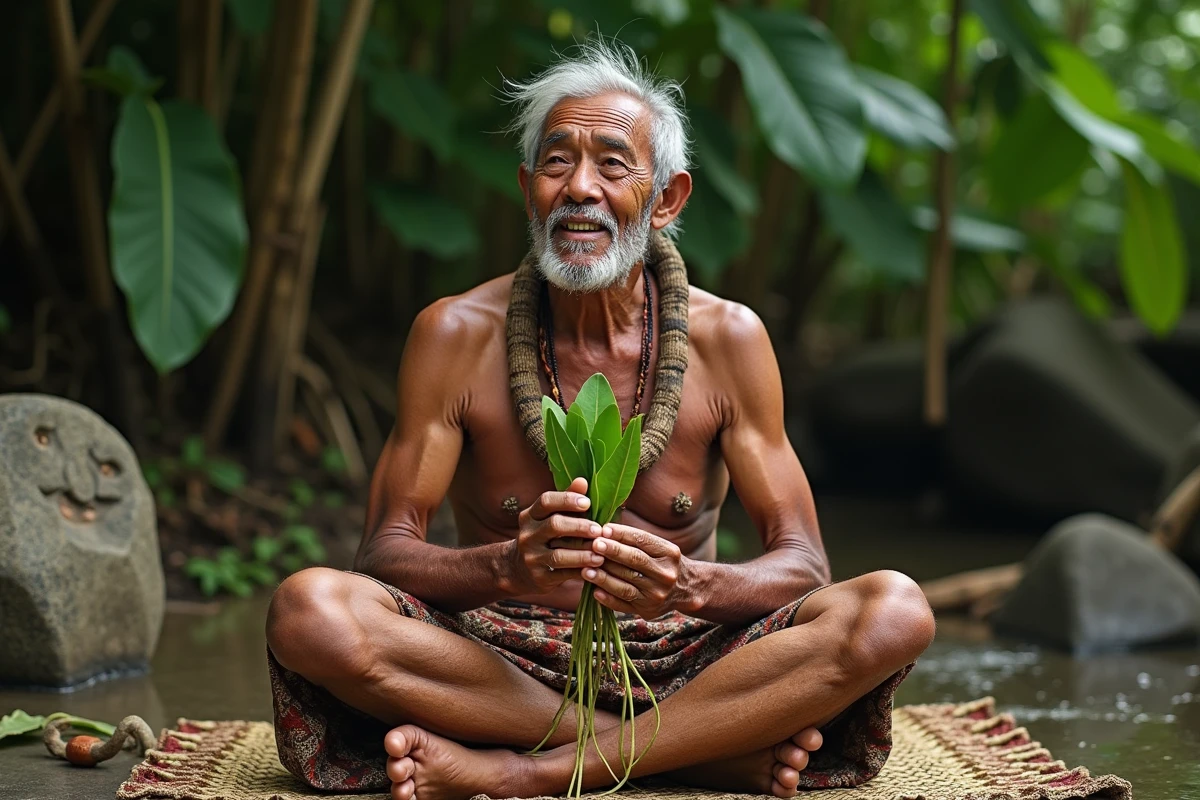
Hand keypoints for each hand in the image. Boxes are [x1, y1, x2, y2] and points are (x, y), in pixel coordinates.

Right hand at [507, 477, 605, 594]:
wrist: (516, 569)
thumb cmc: (543, 537)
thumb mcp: (549, 518)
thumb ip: (566, 501)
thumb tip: (582, 481)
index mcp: (530, 516)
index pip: (546, 501)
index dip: (567, 500)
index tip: (587, 503)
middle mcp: (528, 535)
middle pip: (554, 525)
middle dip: (580, 527)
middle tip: (599, 530)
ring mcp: (531, 557)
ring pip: (559, 555)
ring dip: (583, 554)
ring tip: (601, 554)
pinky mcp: (538, 577)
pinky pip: (562, 575)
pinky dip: (580, 572)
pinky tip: (594, 568)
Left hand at [582, 523, 689, 618]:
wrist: (686, 589)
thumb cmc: (663, 562)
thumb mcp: (660, 547)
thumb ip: (636, 539)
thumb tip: (605, 530)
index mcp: (669, 553)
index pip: (643, 540)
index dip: (622, 534)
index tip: (604, 529)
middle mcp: (665, 574)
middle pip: (635, 561)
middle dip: (612, 552)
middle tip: (594, 545)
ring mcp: (657, 594)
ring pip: (626, 585)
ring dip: (604, 577)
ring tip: (586, 569)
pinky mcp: (648, 610)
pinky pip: (624, 604)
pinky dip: (608, 598)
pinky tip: (594, 591)